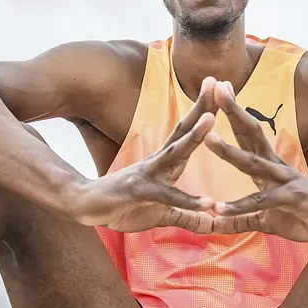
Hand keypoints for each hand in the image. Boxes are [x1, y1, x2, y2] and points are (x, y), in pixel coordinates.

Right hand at [69, 77, 219, 232]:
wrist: (86, 206)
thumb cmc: (123, 205)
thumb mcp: (162, 215)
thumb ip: (187, 218)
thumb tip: (211, 225)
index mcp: (165, 162)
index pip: (187, 132)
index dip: (204, 111)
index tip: (221, 90)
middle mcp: (159, 162)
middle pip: (184, 131)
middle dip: (202, 108)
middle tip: (218, 83)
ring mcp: (149, 175)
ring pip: (175, 153)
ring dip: (194, 136)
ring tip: (212, 118)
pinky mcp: (141, 193)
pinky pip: (168, 196)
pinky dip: (188, 200)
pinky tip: (208, 203)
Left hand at [205, 81, 307, 241]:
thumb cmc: (307, 215)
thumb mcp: (267, 220)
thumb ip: (240, 222)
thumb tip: (217, 225)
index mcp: (268, 166)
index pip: (246, 134)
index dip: (232, 112)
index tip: (216, 89)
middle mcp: (274, 167)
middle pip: (250, 133)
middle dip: (232, 111)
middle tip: (215, 88)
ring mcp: (283, 181)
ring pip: (252, 163)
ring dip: (229, 152)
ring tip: (207, 139)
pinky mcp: (290, 198)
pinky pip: (260, 202)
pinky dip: (238, 207)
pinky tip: (218, 208)